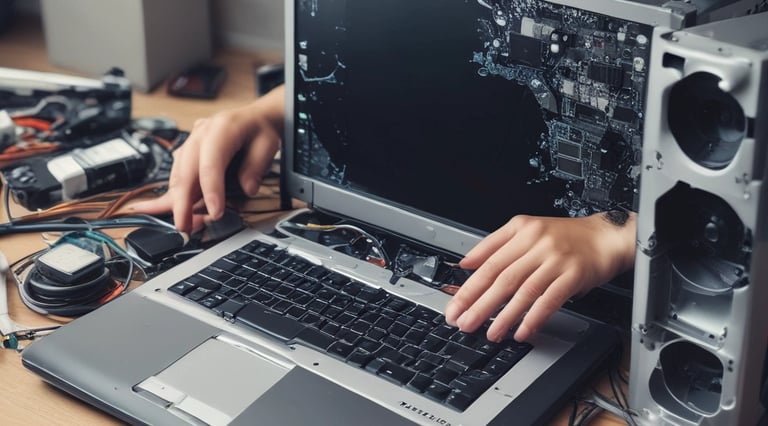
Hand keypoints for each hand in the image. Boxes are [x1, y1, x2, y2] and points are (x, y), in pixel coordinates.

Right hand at [130, 86, 284, 231]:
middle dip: (183, 202)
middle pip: (186, 170)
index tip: (216, 213)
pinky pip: (178, 174)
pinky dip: (178, 193)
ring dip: (178, 200)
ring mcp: (191, 142)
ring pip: (178, 174)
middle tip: (185, 225)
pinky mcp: (188, 152)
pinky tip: (175, 208)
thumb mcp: (267, 145)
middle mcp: (201, 134)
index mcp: (221, 128)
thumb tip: (247, 188)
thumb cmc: (260, 130)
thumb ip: (256, 168)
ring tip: (185, 222)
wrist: (255, 118)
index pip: (211, 164)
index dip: (211, 190)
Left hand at [444, 212, 635, 341]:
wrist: (606, 236)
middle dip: (479, 304)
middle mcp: (536, 243)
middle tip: (464, 323)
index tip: (454, 306)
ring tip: (490, 333)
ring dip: (504, 315)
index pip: (488, 262)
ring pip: (523, 290)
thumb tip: (466, 262)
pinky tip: (522, 331)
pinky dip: (534, 317)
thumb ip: (495, 245)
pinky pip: (549, 299)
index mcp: (521, 231)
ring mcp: (556, 259)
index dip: (468, 287)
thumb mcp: (527, 230)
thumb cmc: (567, 237)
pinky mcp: (574, 275)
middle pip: (501, 277)